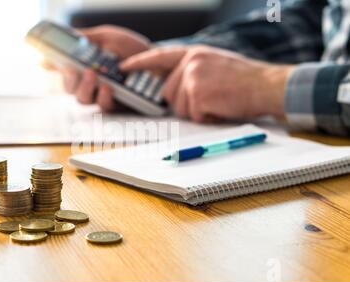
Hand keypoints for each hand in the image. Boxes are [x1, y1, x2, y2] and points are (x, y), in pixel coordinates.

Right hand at [58, 25, 150, 111]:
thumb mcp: (108, 37)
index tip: (46, 61)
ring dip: (84, 88)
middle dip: (67, 80)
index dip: (50, 66)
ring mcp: (100, 95)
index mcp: (83, 65)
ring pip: (82, 99)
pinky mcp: (115, 105)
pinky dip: (103, 97)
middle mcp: (89, 82)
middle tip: (74, 69)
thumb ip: (87, 38)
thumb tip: (68, 36)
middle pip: (69, 88)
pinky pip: (103, 107)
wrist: (156, 62)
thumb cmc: (132, 50)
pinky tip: (107, 87)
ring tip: (92, 75)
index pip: (60, 67)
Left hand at [121, 46, 293, 121]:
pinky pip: (192, 115)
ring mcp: (193, 77)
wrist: (267, 85)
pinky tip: (221, 108)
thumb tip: (171, 87)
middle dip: (184, 103)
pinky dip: (207, 118)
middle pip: (167, 92)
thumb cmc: (245, 80)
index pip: (159, 56)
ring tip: (218, 102)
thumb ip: (191, 70)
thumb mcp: (214, 64)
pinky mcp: (198, 94)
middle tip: (209, 99)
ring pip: (179, 107)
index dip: (139, 62)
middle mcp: (190, 62)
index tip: (123, 67)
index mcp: (194, 53)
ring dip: (197, 112)